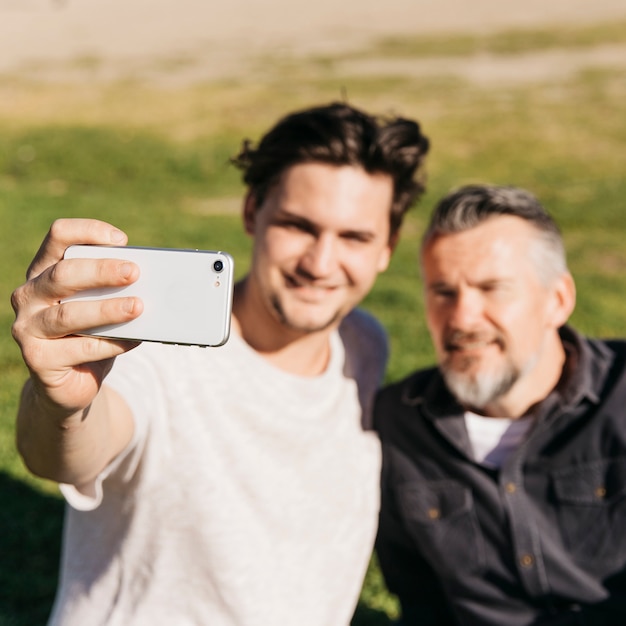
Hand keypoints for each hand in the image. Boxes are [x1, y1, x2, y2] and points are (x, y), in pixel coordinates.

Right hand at [11, 218, 143, 416]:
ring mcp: (28, 327)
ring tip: (138, 307)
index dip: (88, 232)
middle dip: (101, 271)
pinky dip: (111, 343)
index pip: (58, 237)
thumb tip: (151, 280)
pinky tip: (134, 339)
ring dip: (107, 309)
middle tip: (134, 272)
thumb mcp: (99, 303)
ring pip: (68, 314)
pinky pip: (80, 348)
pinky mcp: (37, 359)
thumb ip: (113, 288)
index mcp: (44, 270)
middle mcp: (29, 295)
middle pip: (63, 274)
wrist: (72, 380)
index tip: (122, 240)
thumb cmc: (90, 331)